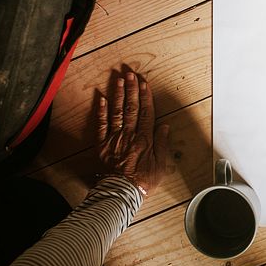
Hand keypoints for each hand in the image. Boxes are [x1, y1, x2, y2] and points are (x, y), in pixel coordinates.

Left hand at [96, 69, 169, 194]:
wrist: (121, 192)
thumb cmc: (143, 180)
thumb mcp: (160, 164)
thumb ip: (162, 143)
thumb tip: (164, 126)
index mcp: (144, 138)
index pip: (146, 112)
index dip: (146, 96)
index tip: (145, 83)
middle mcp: (129, 134)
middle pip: (131, 107)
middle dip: (131, 89)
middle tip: (131, 73)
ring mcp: (114, 138)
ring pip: (116, 112)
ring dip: (117, 94)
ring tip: (118, 79)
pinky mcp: (102, 144)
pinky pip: (101, 124)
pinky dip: (101, 110)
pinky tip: (101, 98)